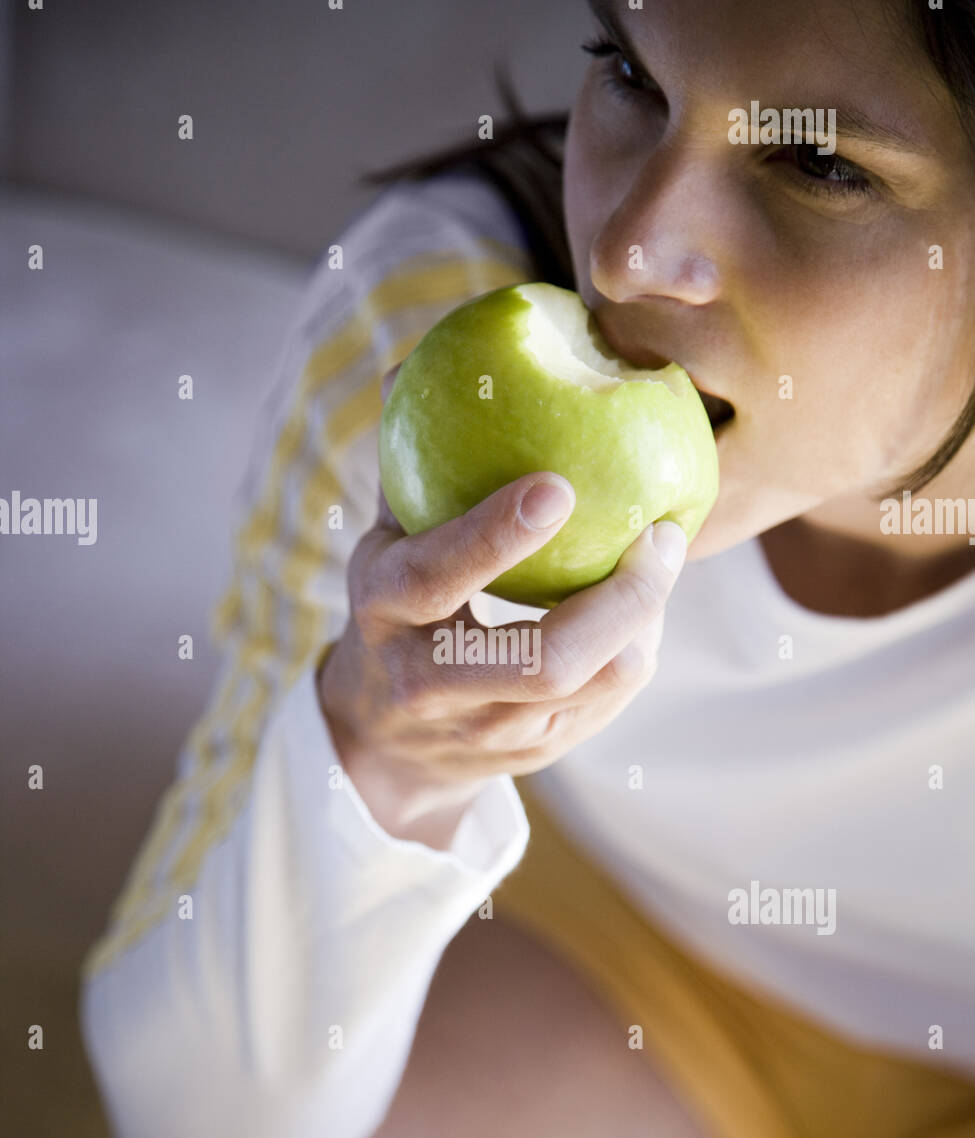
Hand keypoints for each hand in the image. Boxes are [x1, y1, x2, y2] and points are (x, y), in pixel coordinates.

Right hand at [317, 365, 686, 849]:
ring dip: (644, 621)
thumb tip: (417, 361)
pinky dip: (637, 647)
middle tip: (663, 534)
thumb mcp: (382, 540)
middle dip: (619, 599)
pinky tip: (648, 605)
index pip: (435, 578)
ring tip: (663, 558)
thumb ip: (408, 465)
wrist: (382, 741)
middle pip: (540, 661)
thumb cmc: (394, 610)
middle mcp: (428, 686)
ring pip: (589, 687)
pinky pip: (606, 704)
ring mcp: (484, 733)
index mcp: (384, 614)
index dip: (495, 536)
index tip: (560, 484)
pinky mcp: (531, 755)